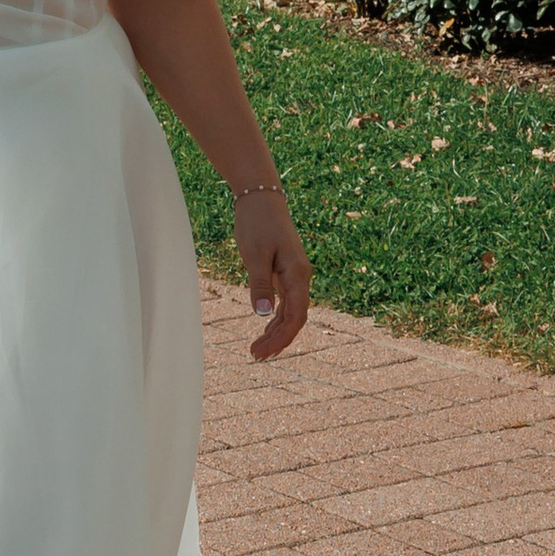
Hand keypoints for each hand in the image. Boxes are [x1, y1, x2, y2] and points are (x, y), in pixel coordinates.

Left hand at [232, 189, 309, 362]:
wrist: (261, 198)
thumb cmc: (257, 223)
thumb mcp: (254, 254)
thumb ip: (259, 284)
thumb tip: (262, 314)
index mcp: (298, 274)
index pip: (296, 315)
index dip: (282, 337)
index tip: (263, 352)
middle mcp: (300, 277)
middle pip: (295, 318)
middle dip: (277, 340)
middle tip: (255, 357)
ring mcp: (294, 275)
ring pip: (290, 312)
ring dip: (276, 332)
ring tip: (257, 351)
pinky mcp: (285, 272)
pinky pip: (285, 302)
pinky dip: (276, 318)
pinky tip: (265, 329)